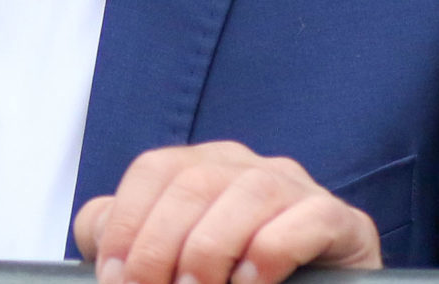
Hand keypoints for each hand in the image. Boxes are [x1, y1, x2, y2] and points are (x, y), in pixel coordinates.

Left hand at [74, 142, 381, 283]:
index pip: (154, 169)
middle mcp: (249, 166)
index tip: (114, 277)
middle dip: (159, 247)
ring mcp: (297, 188)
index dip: (125, 222)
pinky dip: (268, 254)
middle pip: (193, 182)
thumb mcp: (174, 259)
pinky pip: (303, 220)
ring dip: (209, 252)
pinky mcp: (340, 220)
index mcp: (205, 165)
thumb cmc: (232, 283)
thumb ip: (131, 241)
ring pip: (246, 194)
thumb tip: (98, 240)